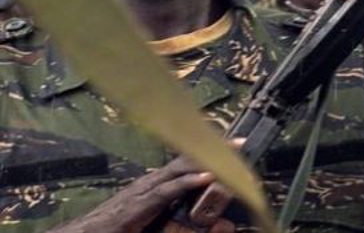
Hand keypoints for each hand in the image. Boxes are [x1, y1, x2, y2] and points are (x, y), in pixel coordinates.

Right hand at [49, 155, 234, 232]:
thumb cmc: (118, 226)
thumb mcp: (154, 219)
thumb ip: (177, 218)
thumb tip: (213, 224)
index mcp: (156, 184)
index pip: (187, 162)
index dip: (210, 152)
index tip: (234, 144)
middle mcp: (152, 181)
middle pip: (188, 159)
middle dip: (215, 149)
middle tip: (242, 143)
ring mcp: (146, 189)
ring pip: (181, 168)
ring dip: (207, 161)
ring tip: (230, 155)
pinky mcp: (141, 204)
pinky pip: (168, 190)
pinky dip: (188, 182)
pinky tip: (207, 177)